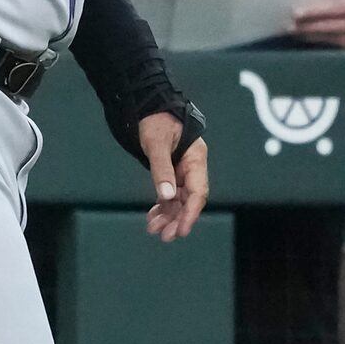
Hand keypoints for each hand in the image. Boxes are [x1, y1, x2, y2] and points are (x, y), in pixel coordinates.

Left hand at [139, 113, 208, 241]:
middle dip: (177, 219)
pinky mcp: (171, 171)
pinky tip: (152, 218)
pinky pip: (170, 194)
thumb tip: (166, 196)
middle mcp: (191, 166)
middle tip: (164, 237)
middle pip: (189, 200)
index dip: (190, 213)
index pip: (198, 192)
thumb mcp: (156, 144)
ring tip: (153, 230)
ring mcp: (182, 170)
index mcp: (195, 159)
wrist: (146, 106)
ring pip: (178, 199)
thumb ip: (161, 169)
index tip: (181, 230)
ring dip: (167, 216)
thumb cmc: (154, 120)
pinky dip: (162, 206)